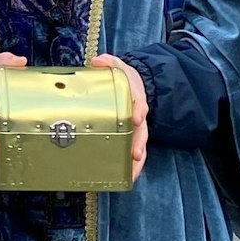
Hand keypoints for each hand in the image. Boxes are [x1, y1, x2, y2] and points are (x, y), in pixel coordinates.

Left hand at [91, 54, 149, 182]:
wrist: (132, 86)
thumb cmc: (123, 79)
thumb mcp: (117, 65)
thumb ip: (109, 62)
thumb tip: (98, 61)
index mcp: (135, 97)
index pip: (139, 103)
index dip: (138, 110)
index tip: (136, 117)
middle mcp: (138, 116)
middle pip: (141, 132)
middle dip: (139, 143)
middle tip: (136, 154)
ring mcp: (135, 129)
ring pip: (139, 146)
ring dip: (137, 161)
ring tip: (132, 175)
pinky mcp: (130, 138)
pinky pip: (132, 153)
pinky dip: (131, 167)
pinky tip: (126, 179)